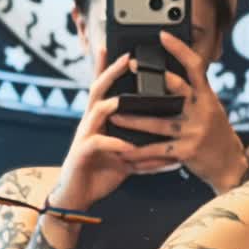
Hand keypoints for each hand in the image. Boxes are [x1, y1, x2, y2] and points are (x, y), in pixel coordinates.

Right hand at [49, 45, 149, 210]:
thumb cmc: (101, 175)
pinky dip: (115, 143)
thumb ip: (143, 150)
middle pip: (99, 89)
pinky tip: (127, 145)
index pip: (105, 89)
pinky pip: (99, 143)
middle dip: (111, 72)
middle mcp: (91, 123)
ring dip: (113, 104)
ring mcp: (85, 135)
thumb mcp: (125, 159)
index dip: (110, 68)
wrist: (77, 198)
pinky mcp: (82, 152)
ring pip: (96, 110)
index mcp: (101, 121)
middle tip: (127, 58)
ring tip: (126, 98)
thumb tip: (170, 152)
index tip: (123, 50)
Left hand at [116, 28, 247, 190]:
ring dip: (133, 120)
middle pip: (175, 88)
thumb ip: (194, 95)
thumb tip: (171, 77)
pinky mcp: (187, 152)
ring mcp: (194, 131)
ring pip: (158, 123)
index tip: (163, 35)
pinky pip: (158, 151)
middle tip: (129, 65)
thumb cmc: (216, 135)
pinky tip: (125, 151)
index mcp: (207, 97)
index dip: (180, 49)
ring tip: (113, 114)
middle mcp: (202, 111)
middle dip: (151, 76)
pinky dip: (140, 152)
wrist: (229, 165)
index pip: (195, 67)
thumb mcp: (211, 109)